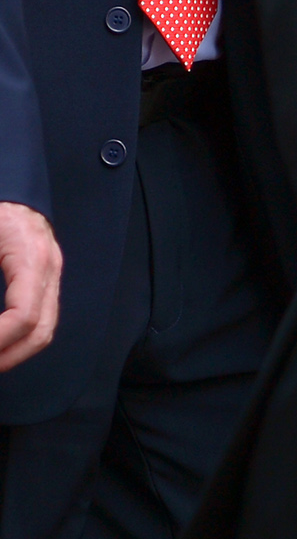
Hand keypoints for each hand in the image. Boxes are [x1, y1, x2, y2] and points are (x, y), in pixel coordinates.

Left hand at [0, 201, 59, 373]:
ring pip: (45, 327)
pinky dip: (19, 336)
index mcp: (31, 257)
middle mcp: (48, 267)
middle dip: (8, 357)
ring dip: (15, 352)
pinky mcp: (44, 274)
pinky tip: (0, 342)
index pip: (24, 316)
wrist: (10, 182)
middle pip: (41, 329)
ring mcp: (50, 271)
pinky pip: (40, 315)